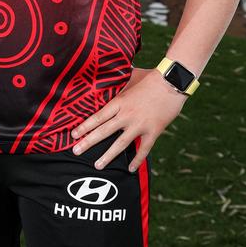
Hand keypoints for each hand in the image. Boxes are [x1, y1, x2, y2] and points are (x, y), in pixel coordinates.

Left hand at [71, 66, 186, 170]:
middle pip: (103, 131)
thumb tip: (108, 78)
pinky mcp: (154, 131)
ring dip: (108, 156)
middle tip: (75, 151)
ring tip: (97, 165)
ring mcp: (140, 124)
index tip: (73, 134)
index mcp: (119, 101)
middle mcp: (126, 114)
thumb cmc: (150, 77)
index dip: (84, 126)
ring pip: (120, 144)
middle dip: (88, 142)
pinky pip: (144, 149)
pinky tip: (130, 169)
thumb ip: (119, 83)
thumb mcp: (130, 77)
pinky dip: (137, 160)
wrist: (172, 81)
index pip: (97, 116)